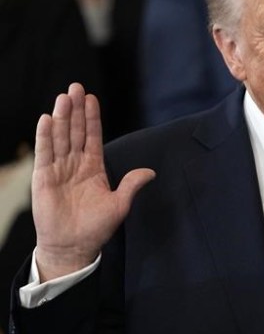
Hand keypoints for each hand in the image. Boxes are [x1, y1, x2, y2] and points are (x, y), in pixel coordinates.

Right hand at [32, 83, 153, 280]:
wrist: (74, 246)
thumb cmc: (96, 227)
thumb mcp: (119, 204)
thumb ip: (131, 185)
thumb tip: (150, 172)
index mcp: (93, 168)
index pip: (92, 137)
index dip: (91, 118)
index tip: (92, 98)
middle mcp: (75, 164)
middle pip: (74, 131)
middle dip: (75, 110)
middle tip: (75, 87)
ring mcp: (58, 170)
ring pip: (60, 138)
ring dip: (61, 117)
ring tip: (63, 97)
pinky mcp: (43, 178)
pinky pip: (45, 154)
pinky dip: (45, 136)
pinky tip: (46, 120)